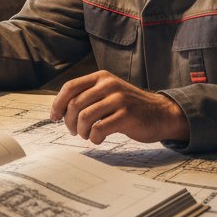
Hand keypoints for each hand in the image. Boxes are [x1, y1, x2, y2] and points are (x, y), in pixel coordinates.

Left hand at [49, 70, 189, 145]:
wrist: (161, 113)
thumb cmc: (130, 107)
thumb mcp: (109, 93)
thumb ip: (89, 96)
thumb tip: (60, 110)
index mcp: (101, 77)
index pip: (70, 87)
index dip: (58, 104)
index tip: (54, 117)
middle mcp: (108, 84)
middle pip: (74, 104)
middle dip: (69, 122)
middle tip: (74, 131)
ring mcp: (118, 99)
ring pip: (84, 116)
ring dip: (81, 131)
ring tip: (87, 135)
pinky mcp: (126, 115)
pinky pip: (99, 129)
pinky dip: (94, 138)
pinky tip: (98, 139)